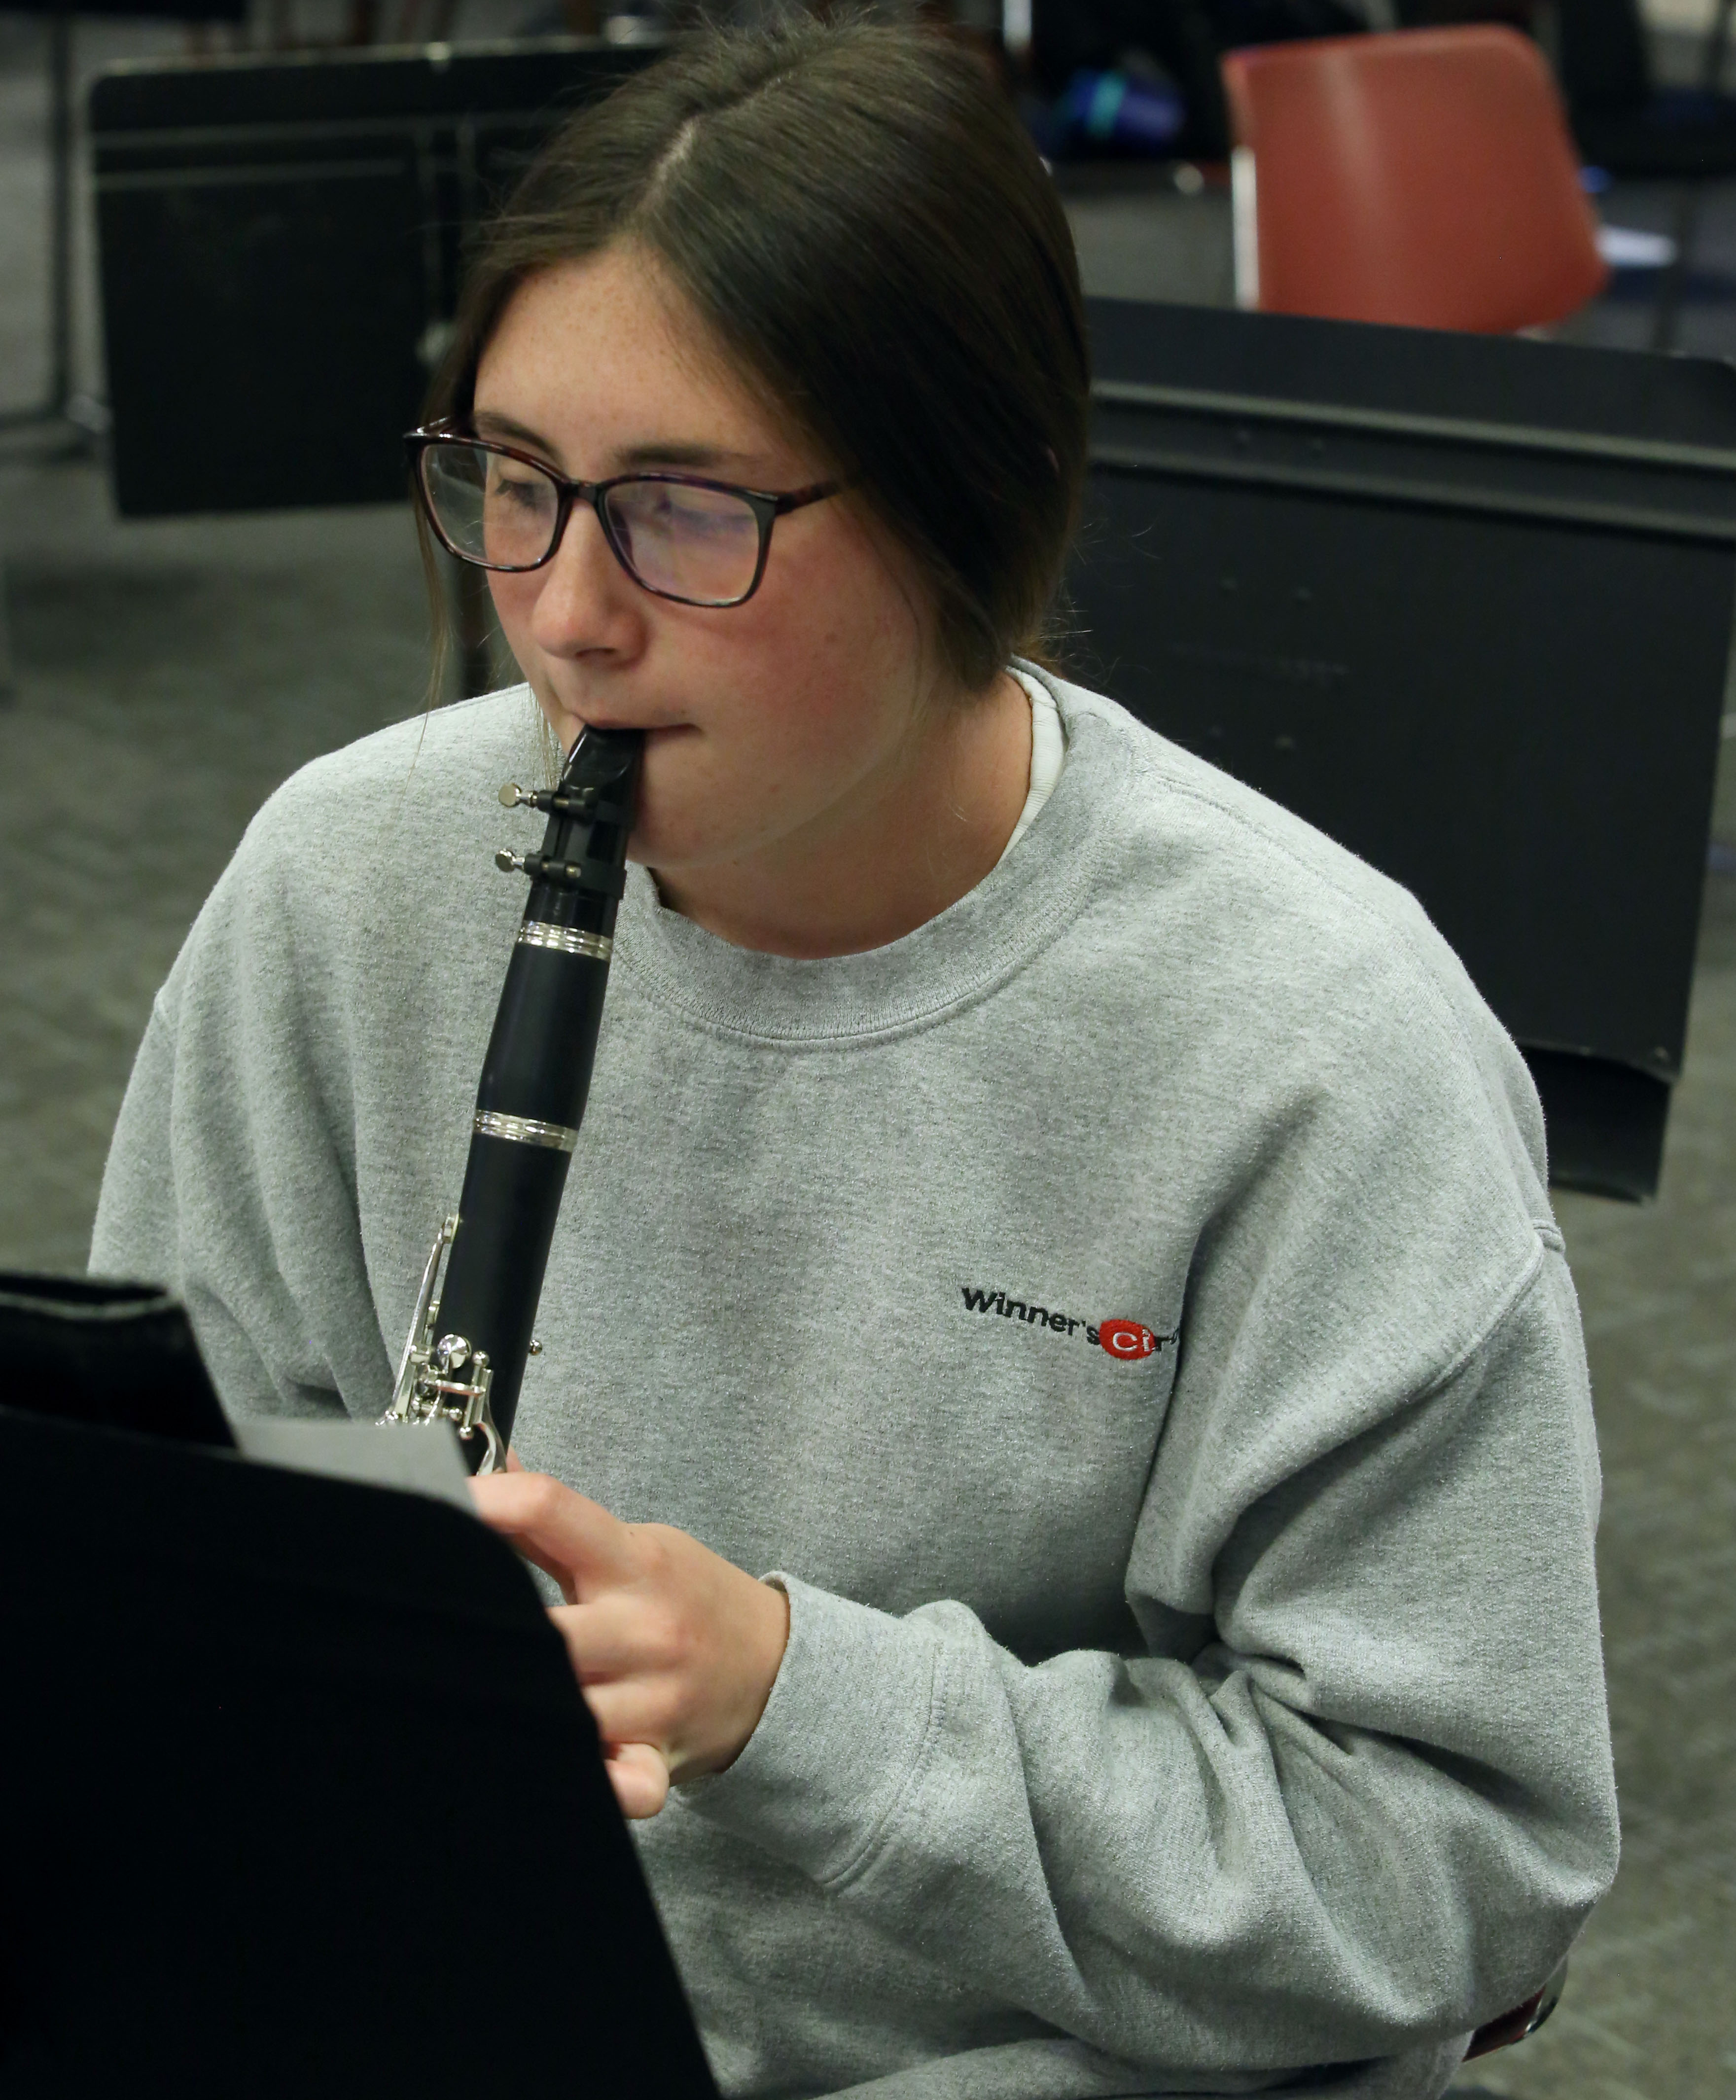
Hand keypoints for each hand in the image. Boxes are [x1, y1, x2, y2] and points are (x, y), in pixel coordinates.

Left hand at [470, 1458, 789, 1820]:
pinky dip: (593, 1785)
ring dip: (514, 1703)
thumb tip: (494, 1466)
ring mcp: (653, 1698)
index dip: (480, 1499)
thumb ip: (554, 1520)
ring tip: (466, 1695)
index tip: (435, 1505)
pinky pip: (623, 1787)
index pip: (546, 1508)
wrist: (772, 1664)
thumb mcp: (634, 1547)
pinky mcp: (657, 1759)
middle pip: (540, 1625)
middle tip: (430, 1627)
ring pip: (561, 1708)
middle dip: (482, 1626)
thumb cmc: (687, 1599)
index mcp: (633, 1562)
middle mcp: (642, 1627)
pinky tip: (553, 1768)